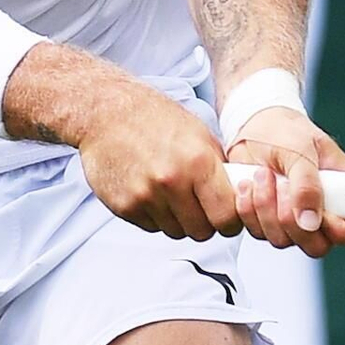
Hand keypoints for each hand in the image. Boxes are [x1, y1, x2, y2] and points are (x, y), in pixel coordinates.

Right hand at [78, 81, 242, 241]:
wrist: (104, 112)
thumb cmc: (153, 118)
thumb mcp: (198, 134)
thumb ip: (219, 170)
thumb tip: (239, 199)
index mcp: (197, 161)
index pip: (228, 216)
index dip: (231, 220)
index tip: (227, 215)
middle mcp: (172, 181)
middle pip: (202, 231)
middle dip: (204, 222)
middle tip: (198, 205)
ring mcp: (145, 196)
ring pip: (176, 232)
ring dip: (178, 220)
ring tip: (171, 193)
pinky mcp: (124, 206)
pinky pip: (151, 227)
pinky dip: (155, 216)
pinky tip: (150, 191)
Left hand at [227, 107, 344, 257]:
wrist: (254, 126)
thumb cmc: (287, 132)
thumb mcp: (301, 151)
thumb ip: (307, 186)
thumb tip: (310, 222)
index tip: (324, 215)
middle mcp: (323, 213)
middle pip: (318, 246)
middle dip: (293, 221)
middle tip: (282, 185)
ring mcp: (295, 220)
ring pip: (283, 240)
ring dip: (266, 208)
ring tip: (263, 173)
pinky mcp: (267, 221)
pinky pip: (258, 232)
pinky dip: (248, 209)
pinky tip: (249, 184)